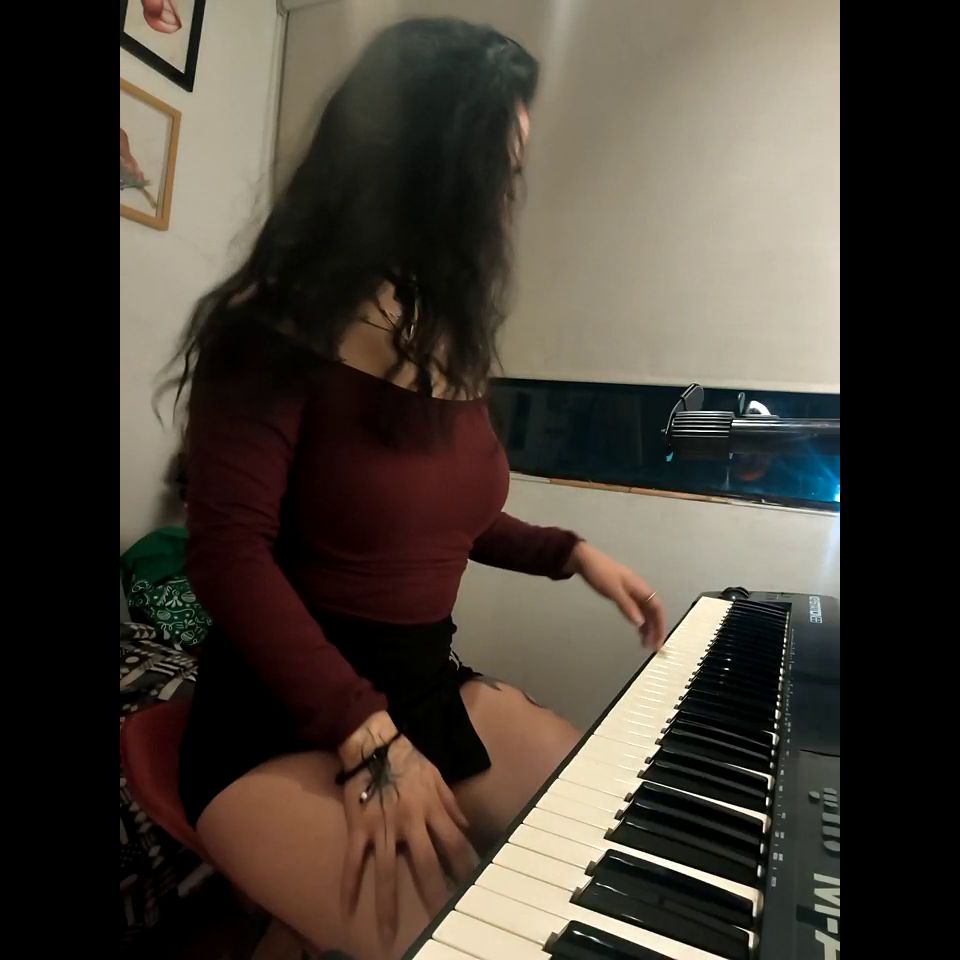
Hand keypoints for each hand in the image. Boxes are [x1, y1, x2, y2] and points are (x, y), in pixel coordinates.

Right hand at [338, 712, 475, 942]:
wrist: (373, 741)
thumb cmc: (407, 756)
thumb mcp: (436, 775)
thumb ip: (451, 803)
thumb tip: (467, 827)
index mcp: (430, 809)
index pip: (454, 843)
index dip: (465, 865)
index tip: (475, 887)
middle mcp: (409, 822)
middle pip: (426, 864)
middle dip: (435, 893)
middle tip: (442, 921)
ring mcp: (382, 827)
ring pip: (387, 871)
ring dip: (389, 903)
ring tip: (389, 933)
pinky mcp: (358, 827)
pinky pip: (353, 860)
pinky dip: (349, 884)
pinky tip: (347, 909)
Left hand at [566, 542, 666, 649]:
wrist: (585, 560)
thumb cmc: (600, 573)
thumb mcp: (613, 590)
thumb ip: (627, 606)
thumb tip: (641, 623)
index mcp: (640, 587)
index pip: (657, 608)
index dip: (660, 624)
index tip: (659, 641)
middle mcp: (640, 589)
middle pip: (653, 611)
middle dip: (655, 629)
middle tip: (652, 647)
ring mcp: (632, 591)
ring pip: (645, 611)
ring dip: (648, 627)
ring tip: (645, 643)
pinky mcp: (624, 593)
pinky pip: (637, 609)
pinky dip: (639, 621)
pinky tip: (638, 630)